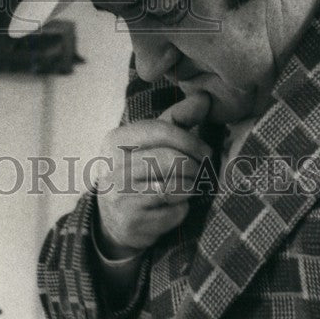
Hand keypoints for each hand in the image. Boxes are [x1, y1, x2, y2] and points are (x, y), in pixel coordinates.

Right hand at [94, 93, 211, 256]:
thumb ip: (178, 119)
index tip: (206, 152)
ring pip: (174, 186)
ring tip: (189, 187)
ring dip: (190, 188)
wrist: (113, 220)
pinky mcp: (132, 222)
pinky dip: (182, 210)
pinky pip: (174, 212)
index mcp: (115, 140)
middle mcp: (113, 167)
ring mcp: (120, 196)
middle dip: (194, 167)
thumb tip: (205, 97)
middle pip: (171, 159)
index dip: (191, 140)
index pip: (162, 130)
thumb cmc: (139, 172)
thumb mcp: (151, 142)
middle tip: (201, 173)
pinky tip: (175, 208)